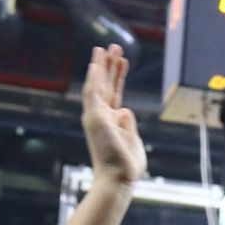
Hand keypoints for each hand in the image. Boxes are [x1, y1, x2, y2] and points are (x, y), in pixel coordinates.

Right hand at [81, 45, 145, 186]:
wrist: (118, 177)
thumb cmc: (126, 164)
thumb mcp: (132, 138)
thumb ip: (128, 123)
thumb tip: (125, 109)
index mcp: (111, 119)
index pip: (114, 92)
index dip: (118, 75)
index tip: (123, 60)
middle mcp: (101, 115)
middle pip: (105, 84)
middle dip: (110, 65)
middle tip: (114, 46)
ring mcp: (96, 116)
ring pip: (98, 85)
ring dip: (102, 66)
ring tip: (106, 48)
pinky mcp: (94, 118)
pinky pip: (93, 94)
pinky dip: (94, 78)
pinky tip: (96, 64)